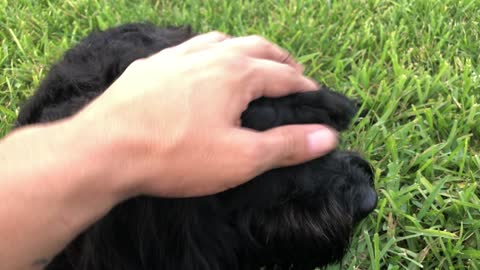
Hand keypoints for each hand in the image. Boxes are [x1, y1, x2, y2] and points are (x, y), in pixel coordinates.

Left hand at [74, 32, 337, 197]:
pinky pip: (187, 48)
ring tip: (250, 61)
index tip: (315, 95)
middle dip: (278, 58)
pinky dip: (206, 52)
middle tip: (291, 71)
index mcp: (235, 73)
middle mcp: (208, 55)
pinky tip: (199, 65)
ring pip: (220, 41)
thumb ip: (286, 145)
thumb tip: (327, 136)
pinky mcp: (150, 66)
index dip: (303, 85)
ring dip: (243, 49)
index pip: (282, 74)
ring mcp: (175, 57)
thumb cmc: (174, 156)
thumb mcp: (240, 159)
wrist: (104, 150)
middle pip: (255, 47)